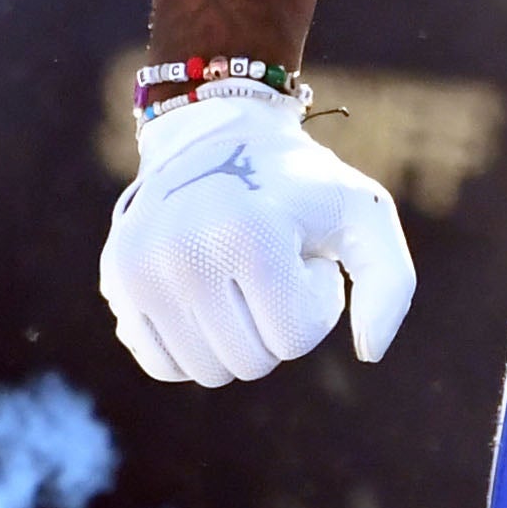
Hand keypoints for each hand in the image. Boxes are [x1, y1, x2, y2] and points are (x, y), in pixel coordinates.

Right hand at [101, 83, 418, 385]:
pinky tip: (203, 296)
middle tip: (270, 264)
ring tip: (238, 274)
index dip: (315, 301)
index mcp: (251, 235)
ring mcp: (141, 270)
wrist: (218, 135)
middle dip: (275, 323)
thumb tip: (369, 354)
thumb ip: (390, 283)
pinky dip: (192, 345)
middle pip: (250, 362)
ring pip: (207, 372)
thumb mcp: (363, 213)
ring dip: (236, 335)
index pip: (296, 339)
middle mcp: (184, 254)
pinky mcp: (116, 282)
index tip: (305, 254)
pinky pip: (162, 366)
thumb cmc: (300, 184)